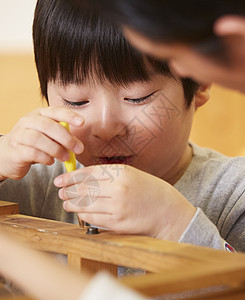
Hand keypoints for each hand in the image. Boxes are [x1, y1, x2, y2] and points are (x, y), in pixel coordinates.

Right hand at [0, 107, 83, 179]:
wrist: (6, 155)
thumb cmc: (32, 144)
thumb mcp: (47, 135)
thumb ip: (60, 135)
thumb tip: (77, 144)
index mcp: (39, 114)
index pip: (55, 111)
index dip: (69, 115)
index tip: (82, 122)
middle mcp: (28, 121)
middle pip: (48, 126)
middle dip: (66, 138)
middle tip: (78, 149)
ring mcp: (19, 135)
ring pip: (39, 139)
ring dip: (56, 149)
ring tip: (65, 157)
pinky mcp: (15, 150)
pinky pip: (32, 153)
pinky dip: (45, 158)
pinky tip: (50, 161)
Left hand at [54, 165, 195, 240]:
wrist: (168, 212)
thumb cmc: (150, 190)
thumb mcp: (132, 174)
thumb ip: (109, 175)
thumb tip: (85, 178)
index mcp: (121, 173)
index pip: (88, 174)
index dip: (70, 177)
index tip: (60, 180)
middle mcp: (118, 189)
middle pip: (83, 189)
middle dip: (67, 190)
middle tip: (60, 191)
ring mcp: (117, 207)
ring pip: (85, 205)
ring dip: (71, 204)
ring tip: (66, 202)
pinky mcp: (117, 224)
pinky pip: (93, 219)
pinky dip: (83, 215)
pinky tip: (79, 212)